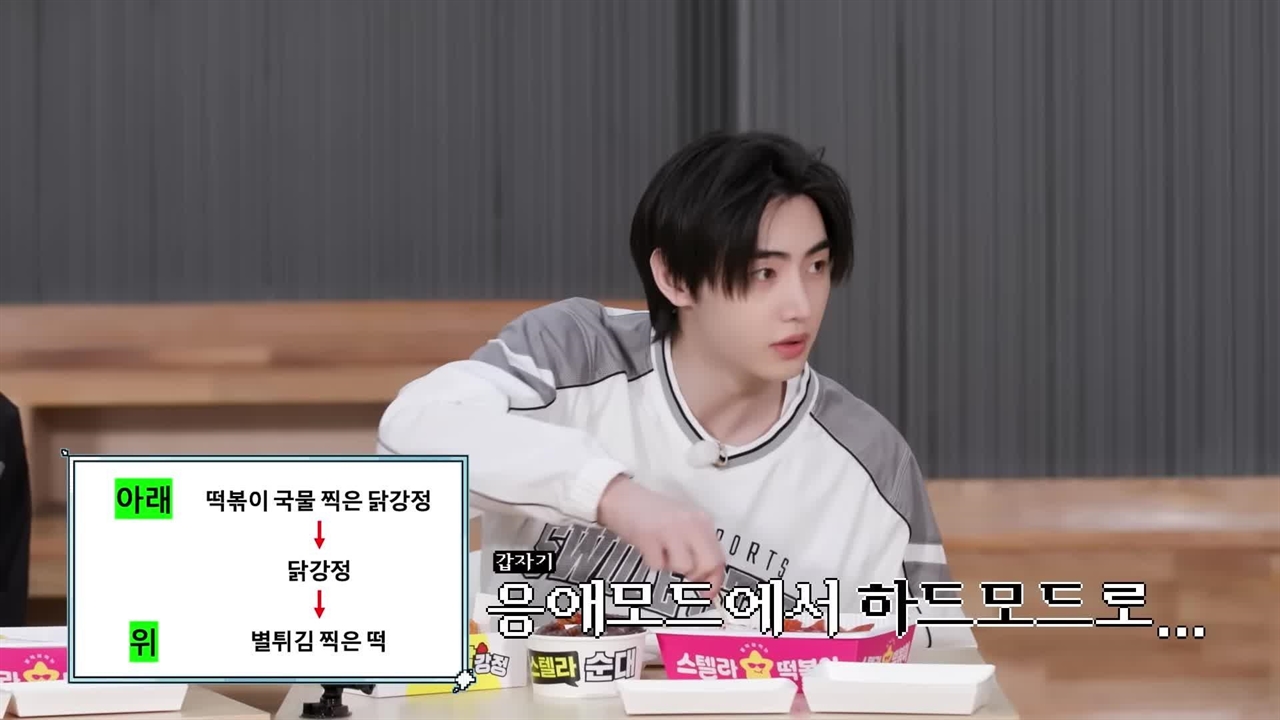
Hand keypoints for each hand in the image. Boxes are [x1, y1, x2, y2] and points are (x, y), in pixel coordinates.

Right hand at [597, 474, 725, 596]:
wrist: (622, 498)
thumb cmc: (651, 515)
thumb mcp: (682, 525)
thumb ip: (697, 546)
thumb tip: (706, 580)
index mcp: (701, 521)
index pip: (719, 556)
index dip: (715, 580)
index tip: (708, 594)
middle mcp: (691, 524)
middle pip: (708, 564)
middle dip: (696, 576)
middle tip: (681, 572)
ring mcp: (671, 529)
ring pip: (683, 567)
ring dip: (669, 566)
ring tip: (660, 550)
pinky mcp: (650, 536)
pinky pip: (658, 565)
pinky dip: (652, 562)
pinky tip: (647, 546)